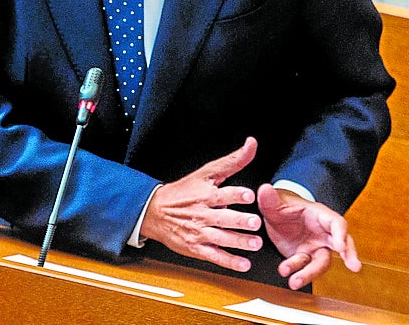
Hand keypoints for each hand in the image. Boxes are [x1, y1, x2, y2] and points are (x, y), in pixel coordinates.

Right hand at [139, 137, 263, 273]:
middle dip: (240, 221)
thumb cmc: (184, 191)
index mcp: (207, 195)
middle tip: (255, 223)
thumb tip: (251, 144)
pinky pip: (214, 255)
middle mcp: (203, 214)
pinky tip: (243, 264)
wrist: (154, 212)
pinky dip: (229, 261)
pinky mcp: (197, 248)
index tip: (249, 196)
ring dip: (238, 242)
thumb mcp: (207, 172)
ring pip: (221, 238)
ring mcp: (200, 232)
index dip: (237, 194)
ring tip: (254, 244)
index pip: (223, 194)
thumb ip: (233, 160)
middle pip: (224, 218)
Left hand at [257, 183, 359, 289]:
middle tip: (354, 267)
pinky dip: (298, 273)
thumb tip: (265, 189)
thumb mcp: (274, 202)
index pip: (337, 223)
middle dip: (350, 256)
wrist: (275, 217)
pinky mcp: (306, 258)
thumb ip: (269, 198)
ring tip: (295, 281)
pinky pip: (306, 268)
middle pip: (342, 245)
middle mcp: (323, 233)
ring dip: (310, 273)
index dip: (341, 234)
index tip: (340, 247)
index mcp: (320, 215)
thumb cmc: (282, 206)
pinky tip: (286, 273)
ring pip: (321, 262)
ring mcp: (315, 247)